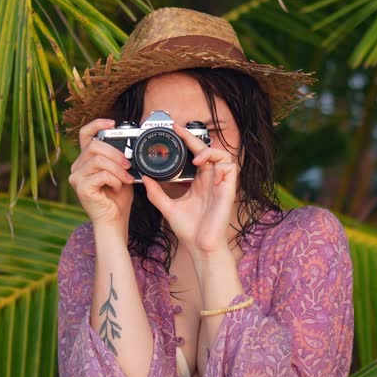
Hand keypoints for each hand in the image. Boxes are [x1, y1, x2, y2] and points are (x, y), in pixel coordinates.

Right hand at [69, 118, 134, 231]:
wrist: (115, 220)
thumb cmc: (117, 198)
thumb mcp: (120, 172)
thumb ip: (118, 158)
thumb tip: (128, 145)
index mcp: (85, 160)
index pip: (84, 134)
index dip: (97, 124)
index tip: (112, 122)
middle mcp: (76, 167)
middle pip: (94, 146)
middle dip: (116, 153)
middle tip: (128, 165)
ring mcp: (76, 178)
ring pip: (99, 160)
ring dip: (118, 169)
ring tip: (127, 178)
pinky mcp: (81, 188)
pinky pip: (101, 174)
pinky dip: (115, 179)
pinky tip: (118, 187)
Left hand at [142, 123, 238, 253]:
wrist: (200, 246)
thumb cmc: (189, 230)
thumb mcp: (168, 207)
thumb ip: (157, 193)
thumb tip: (145, 178)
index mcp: (198, 183)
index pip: (194, 155)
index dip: (186, 141)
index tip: (174, 130)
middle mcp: (210, 181)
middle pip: (207, 151)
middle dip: (193, 138)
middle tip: (178, 131)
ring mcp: (220, 185)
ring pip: (222, 155)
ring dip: (208, 152)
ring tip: (195, 159)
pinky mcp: (228, 190)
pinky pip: (230, 167)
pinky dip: (220, 164)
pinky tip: (207, 171)